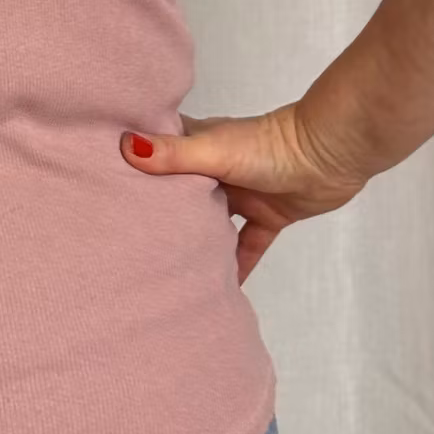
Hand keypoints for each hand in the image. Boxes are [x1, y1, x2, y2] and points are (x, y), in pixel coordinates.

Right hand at [119, 103, 368, 284]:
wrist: (329, 155)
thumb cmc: (268, 148)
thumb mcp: (214, 151)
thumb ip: (173, 155)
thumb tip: (125, 148)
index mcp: (200, 144)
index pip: (159, 152)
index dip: (135, 163)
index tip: (103, 183)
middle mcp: (217, 168)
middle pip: (183, 191)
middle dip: (160, 210)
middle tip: (126, 239)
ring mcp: (244, 193)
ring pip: (212, 220)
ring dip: (196, 240)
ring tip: (165, 267)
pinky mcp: (268, 216)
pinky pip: (246, 245)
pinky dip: (236, 265)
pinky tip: (219, 290)